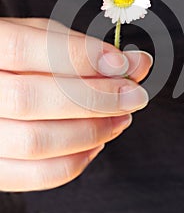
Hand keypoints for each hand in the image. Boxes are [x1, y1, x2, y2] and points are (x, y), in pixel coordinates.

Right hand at [0, 18, 151, 190]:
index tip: (122, 63)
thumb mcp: (41, 37)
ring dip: (92, 130)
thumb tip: (136, 64)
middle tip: (133, 94)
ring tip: (120, 117)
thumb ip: (81, 47)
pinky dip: (74, 162)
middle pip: (31, 99)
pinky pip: (34, 174)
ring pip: (35, 141)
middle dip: (95, 97)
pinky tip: (96, 142)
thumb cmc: (18, 56)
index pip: (23, 49)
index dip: (79, 55)